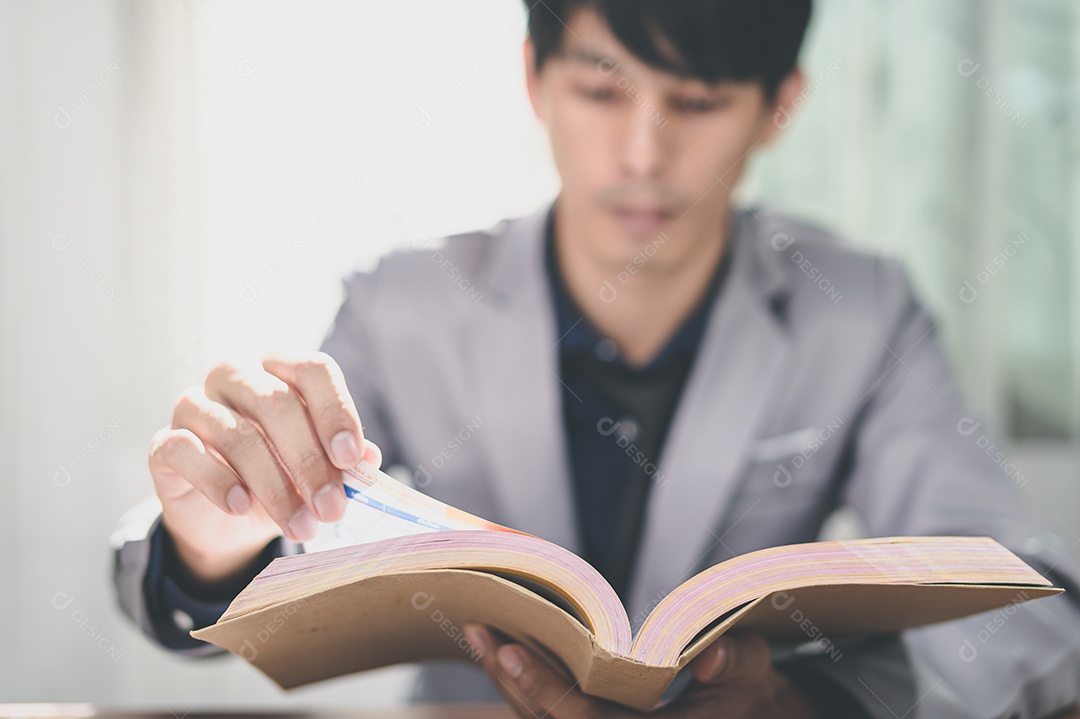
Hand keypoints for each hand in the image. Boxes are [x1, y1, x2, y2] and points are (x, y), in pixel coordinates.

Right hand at [148, 351, 380, 584]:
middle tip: (332, 508)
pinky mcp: (165, 443)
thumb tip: (370, 460)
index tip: (351, 458)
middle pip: (276, 403)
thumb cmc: (283, 477)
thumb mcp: (319, 471)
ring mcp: (194, 405)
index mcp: (280, 368)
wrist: (228, 518)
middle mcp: (235, 375)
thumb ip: (342, 461)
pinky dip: (218, 481)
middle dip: (310, 462)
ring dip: (274, 487)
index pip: (312, 370)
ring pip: (236, 434)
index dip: (335, 412)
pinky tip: (241, 508)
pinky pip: (187, 452)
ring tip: (301, 525)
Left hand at [463, 625, 818, 717]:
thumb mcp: (756, 670)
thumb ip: (738, 661)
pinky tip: (500, 648)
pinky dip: (522, 684)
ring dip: (506, 680)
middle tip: (478, 626)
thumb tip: (707, 659)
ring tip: (478, 630)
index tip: (512, 649)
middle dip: (509, 678)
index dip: (545, 689)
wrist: (747, 717)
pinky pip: (545, 714)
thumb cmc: (746, 691)